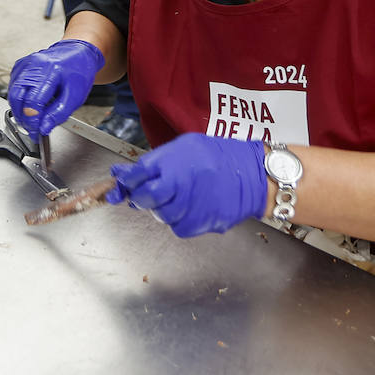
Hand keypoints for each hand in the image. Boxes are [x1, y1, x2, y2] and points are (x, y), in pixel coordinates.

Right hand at [7, 39, 104, 137]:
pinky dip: (18, 99)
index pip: (33, 101)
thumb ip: (59, 113)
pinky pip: (13, 86)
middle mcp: (35, 64)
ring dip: (19, 110)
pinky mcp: (20, 65)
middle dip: (22, 117)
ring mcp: (25, 63)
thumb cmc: (78, 73)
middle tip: (31, 128)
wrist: (77, 53)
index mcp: (51, 70)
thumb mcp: (75, 96)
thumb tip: (43, 128)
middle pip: (17, 96)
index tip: (36, 132)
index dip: (33, 121)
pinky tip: (29, 104)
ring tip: (31, 118)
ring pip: (12, 92)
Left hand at [106, 134, 266, 236]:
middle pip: (145, 198)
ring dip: (163, 209)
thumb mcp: (183, 147)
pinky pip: (178, 227)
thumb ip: (154, 161)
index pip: (137, 174)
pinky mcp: (201, 223)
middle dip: (142, 197)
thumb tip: (123, 175)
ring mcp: (191, 205)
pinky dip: (180, 220)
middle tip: (150, 193)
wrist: (251, 173)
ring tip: (179, 196)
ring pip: (161, 215)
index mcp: (174, 161)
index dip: (126, 180)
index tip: (124, 182)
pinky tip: (191, 207)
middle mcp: (180, 183)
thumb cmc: (215, 157)